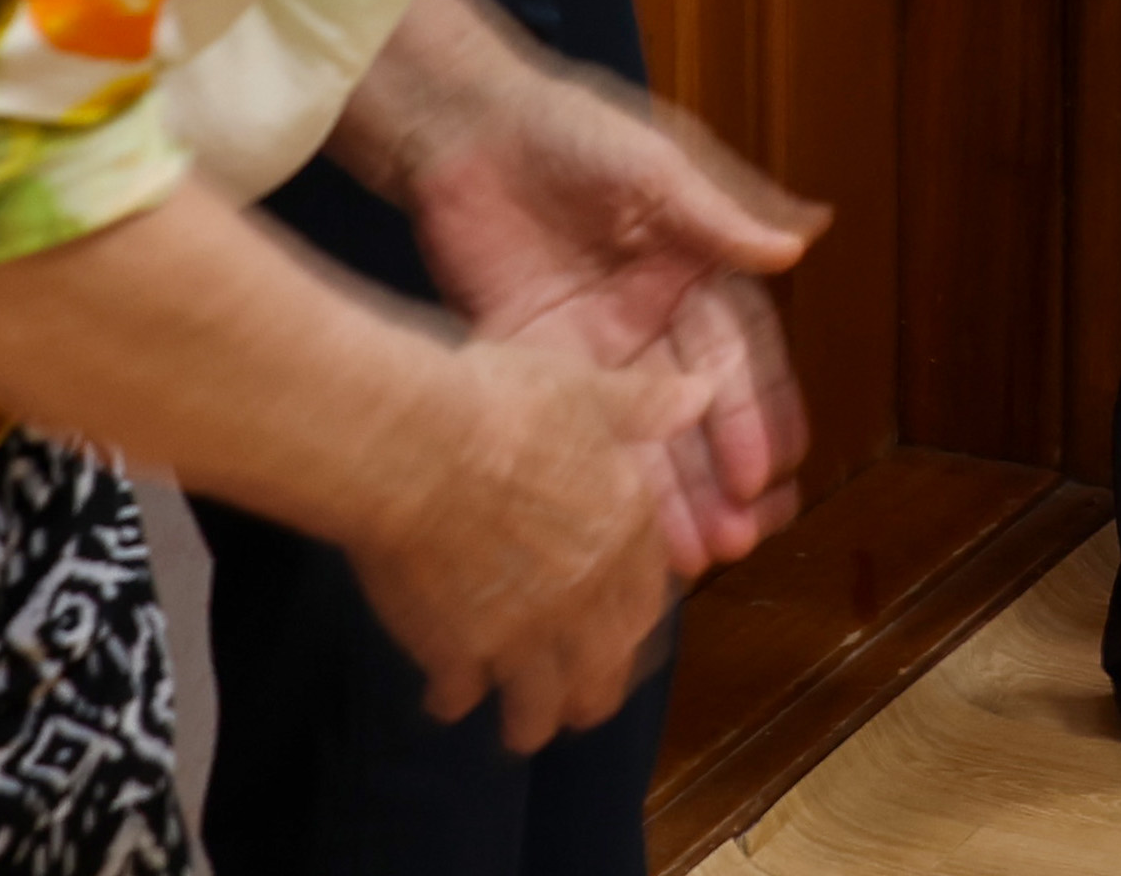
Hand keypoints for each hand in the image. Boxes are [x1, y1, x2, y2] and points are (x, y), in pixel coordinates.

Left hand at [341, 16, 823, 565]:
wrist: (464, 129)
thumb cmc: (570, 128)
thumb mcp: (653, 164)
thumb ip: (717, 214)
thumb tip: (798, 246)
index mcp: (699, 267)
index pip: (741, 353)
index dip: (760, 412)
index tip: (775, 471)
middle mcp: (656, 316)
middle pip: (698, 408)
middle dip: (723, 474)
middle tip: (744, 537)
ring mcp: (598, 344)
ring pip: (643, 432)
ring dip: (672, 495)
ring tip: (695, 561)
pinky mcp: (539, 359)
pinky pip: (578, 428)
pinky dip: (602, 475)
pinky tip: (618, 527)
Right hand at [351, 330, 726, 749]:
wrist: (417, 447)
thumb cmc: (501, 403)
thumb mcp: (586, 388)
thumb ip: (644, 406)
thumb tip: (703, 392)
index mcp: (624, 533)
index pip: (645, 599)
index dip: (634, 623)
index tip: (622, 637)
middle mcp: (585, 595)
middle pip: (603, 668)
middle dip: (594, 693)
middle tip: (579, 708)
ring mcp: (525, 634)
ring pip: (541, 703)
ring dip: (534, 720)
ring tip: (521, 731)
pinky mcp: (461, 652)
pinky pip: (464, 693)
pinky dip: (456, 700)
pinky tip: (445, 699)